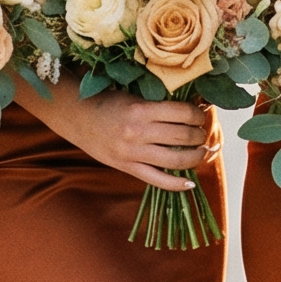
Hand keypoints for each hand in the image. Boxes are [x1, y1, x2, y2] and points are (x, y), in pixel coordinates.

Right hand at [38, 88, 212, 191]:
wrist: (77, 118)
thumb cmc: (109, 103)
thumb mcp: (135, 97)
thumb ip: (160, 104)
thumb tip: (194, 107)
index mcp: (140, 110)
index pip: (182, 113)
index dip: (198, 114)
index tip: (201, 114)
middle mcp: (137, 133)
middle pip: (182, 137)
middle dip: (200, 134)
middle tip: (203, 132)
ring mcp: (132, 154)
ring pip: (175, 160)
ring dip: (196, 157)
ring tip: (202, 151)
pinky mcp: (128, 168)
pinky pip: (157, 180)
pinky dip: (177, 184)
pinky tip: (191, 182)